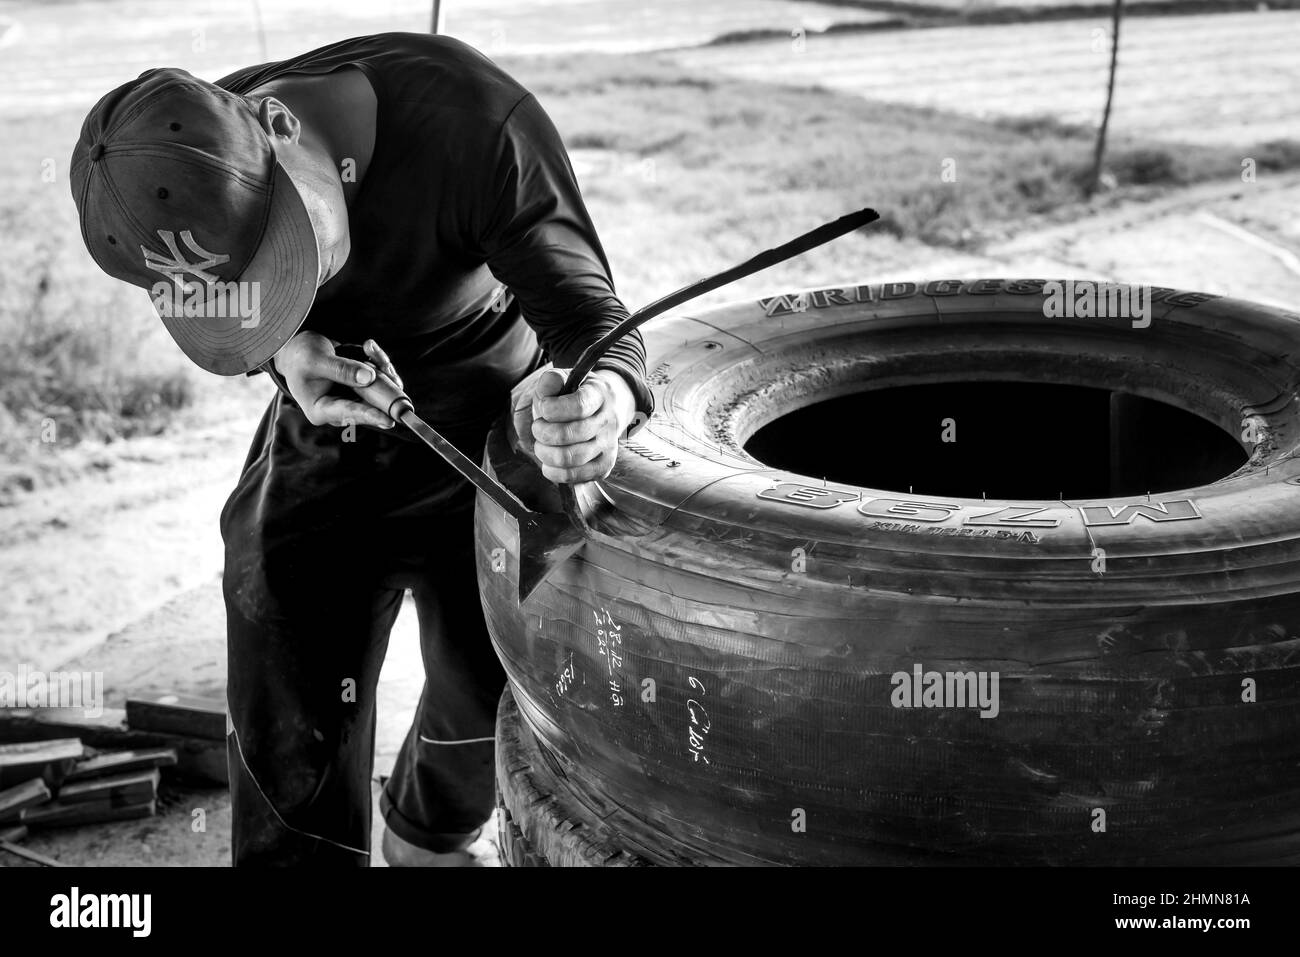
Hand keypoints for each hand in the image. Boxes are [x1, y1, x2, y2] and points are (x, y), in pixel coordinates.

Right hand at [272, 332, 397, 429]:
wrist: (298, 351)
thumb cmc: (300, 357)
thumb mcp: (316, 360)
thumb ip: (341, 369)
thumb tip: (369, 377)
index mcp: (320, 410)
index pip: (348, 413)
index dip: (369, 415)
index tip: (388, 420)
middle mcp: (338, 410)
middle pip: (369, 406)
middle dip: (382, 387)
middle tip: (386, 369)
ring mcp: (351, 401)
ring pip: (378, 392)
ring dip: (381, 369)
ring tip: (370, 348)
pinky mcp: (360, 391)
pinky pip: (378, 381)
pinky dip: (378, 363)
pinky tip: (368, 347)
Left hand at [518, 368, 635, 484]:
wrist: (605, 410)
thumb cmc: (575, 396)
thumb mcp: (566, 380)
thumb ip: (551, 380)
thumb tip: (546, 392)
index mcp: (599, 394)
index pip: (578, 406)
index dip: (552, 409)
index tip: (543, 408)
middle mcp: (608, 421)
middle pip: (571, 434)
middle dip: (543, 432)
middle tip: (537, 428)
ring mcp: (608, 445)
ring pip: (572, 458)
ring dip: (546, 453)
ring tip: (541, 445)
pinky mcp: (604, 466)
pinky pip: (576, 476)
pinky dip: (554, 472)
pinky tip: (548, 462)